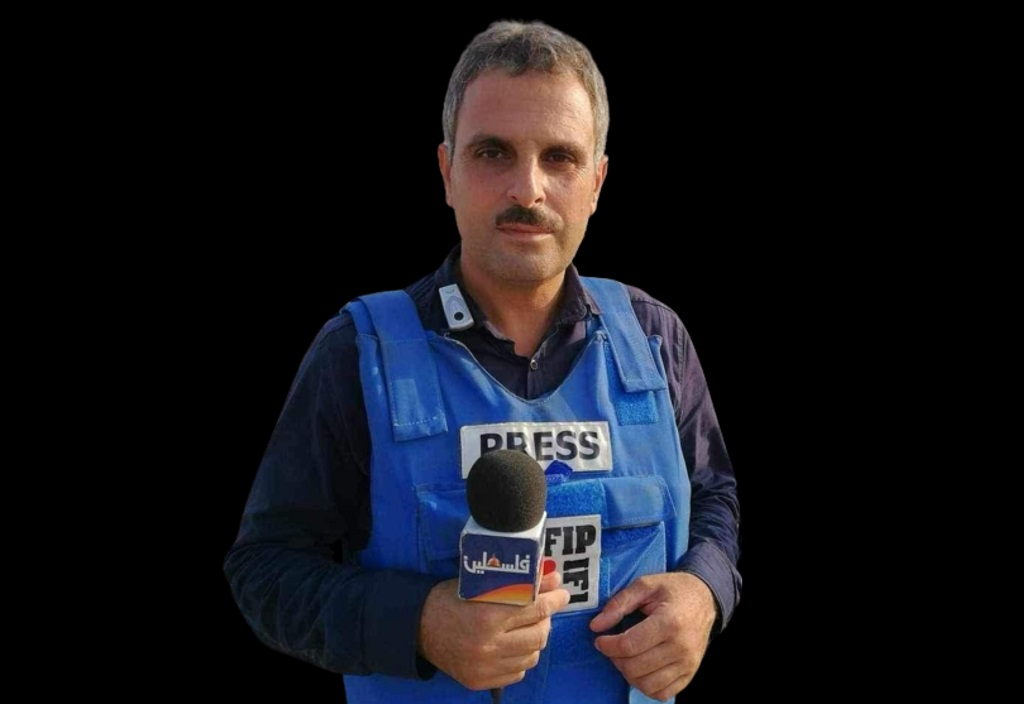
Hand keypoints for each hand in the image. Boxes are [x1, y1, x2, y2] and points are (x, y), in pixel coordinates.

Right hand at [418, 566, 569, 690]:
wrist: (416, 628)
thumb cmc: (448, 599)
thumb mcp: (478, 583)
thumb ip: (515, 581)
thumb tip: (549, 576)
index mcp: (487, 616)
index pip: (535, 607)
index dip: (553, 597)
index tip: (562, 590)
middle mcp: (488, 646)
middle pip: (539, 634)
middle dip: (549, 617)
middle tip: (548, 607)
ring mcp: (485, 668)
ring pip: (532, 655)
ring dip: (536, 638)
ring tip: (530, 626)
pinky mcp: (480, 682)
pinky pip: (517, 673)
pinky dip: (522, 658)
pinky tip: (515, 646)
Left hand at [589, 572, 715, 701]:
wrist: (705, 598)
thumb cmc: (674, 590)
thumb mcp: (645, 585)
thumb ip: (618, 604)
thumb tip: (596, 625)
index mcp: (669, 622)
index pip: (629, 645)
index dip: (607, 645)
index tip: (600, 639)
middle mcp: (681, 647)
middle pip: (635, 667)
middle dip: (615, 658)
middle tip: (613, 646)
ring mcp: (687, 663)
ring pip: (647, 684)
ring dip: (628, 674)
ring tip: (626, 657)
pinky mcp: (690, 673)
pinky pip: (663, 693)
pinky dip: (646, 686)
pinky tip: (641, 669)